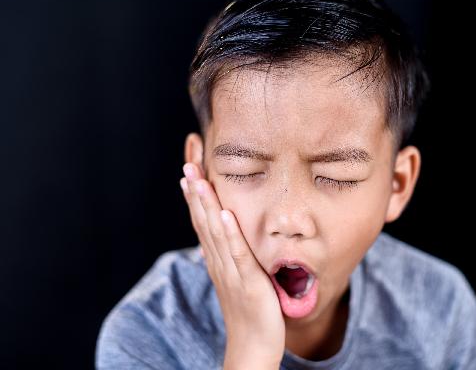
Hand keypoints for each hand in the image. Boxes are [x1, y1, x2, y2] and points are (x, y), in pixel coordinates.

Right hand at [179, 162, 284, 369]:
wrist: (253, 345)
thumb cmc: (249, 310)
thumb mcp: (238, 277)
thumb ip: (231, 255)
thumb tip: (228, 234)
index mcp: (217, 259)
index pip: (203, 221)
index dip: (195, 196)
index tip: (190, 170)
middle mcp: (219, 262)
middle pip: (203, 221)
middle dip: (196, 192)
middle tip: (188, 163)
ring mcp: (231, 271)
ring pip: (215, 232)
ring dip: (206, 205)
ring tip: (198, 179)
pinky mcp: (247, 282)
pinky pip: (237, 254)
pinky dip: (230, 233)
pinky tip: (225, 214)